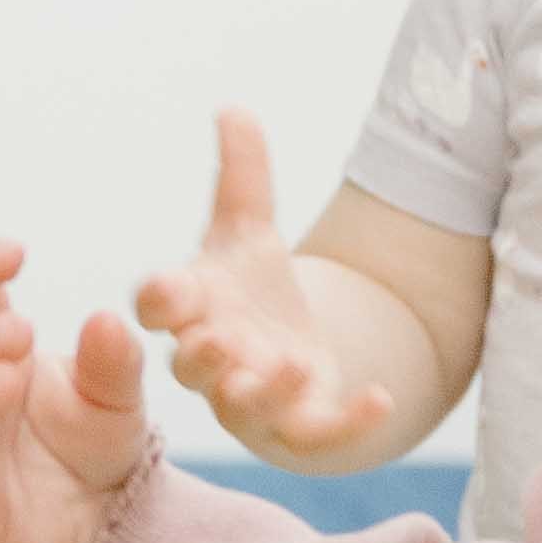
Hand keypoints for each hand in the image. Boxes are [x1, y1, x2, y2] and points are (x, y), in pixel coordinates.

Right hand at [137, 109, 400, 462]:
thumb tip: (234, 107)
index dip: (161, 300)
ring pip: (247, 407)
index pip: (159, 307)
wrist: (289, 351)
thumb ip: (243, 173)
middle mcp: (212, 359)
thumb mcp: (249, 228)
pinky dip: (348, 423)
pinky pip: (317, 435)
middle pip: (193, 366)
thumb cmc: (252, 291)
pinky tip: (382, 399)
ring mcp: (251, 399)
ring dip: (266, 391)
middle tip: (221, 338)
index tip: (170, 286)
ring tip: (292, 365)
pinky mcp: (298, 428)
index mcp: (191, 310)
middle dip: (204, 356)